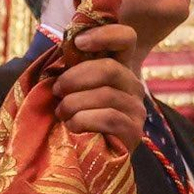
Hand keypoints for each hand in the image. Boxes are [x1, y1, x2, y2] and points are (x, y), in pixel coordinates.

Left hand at [49, 23, 146, 148]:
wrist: (86, 159)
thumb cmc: (74, 118)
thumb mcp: (72, 89)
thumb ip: (70, 69)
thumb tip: (57, 52)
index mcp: (118, 68)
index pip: (126, 38)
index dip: (105, 34)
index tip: (78, 42)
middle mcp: (133, 85)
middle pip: (110, 68)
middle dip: (76, 78)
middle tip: (57, 91)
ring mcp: (136, 109)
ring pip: (107, 95)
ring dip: (75, 103)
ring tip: (61, 113)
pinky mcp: (134, 131)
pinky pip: (110, 118)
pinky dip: (84, 120)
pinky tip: (72, 127)